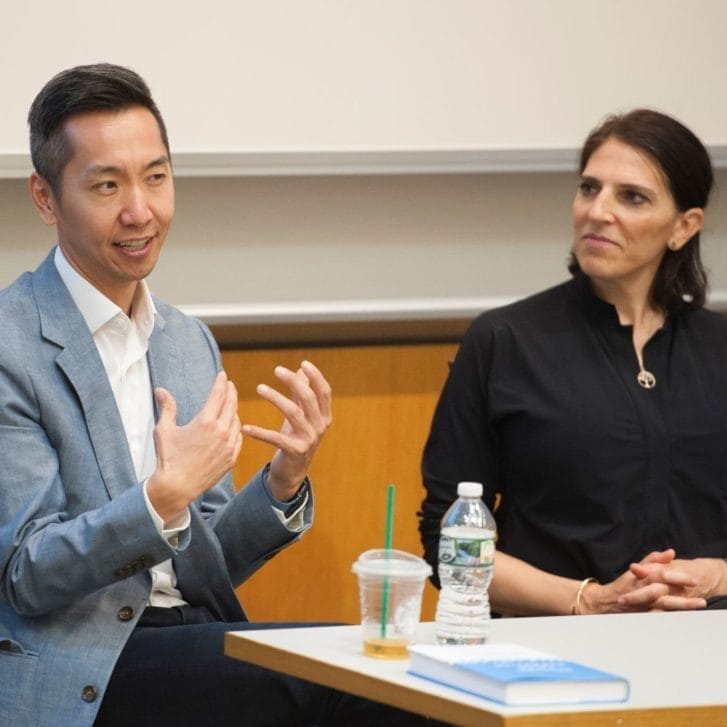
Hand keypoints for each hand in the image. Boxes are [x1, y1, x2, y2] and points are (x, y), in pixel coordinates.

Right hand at [147, 371, 242, 522]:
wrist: (177, 486)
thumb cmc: (168, 457)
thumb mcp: (164, 430)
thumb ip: (167, 407)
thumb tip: (160, 390)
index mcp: (205, 421)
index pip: (218, 394)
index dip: (221, 382)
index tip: (222, 375)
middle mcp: (221, 431)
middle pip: (231, 405)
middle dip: (231, 392)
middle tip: (229, 385)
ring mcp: (228, 446)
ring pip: (237, 421)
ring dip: (234, 410)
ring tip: (229, 405)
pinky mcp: (231, 458)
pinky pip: (238, 438)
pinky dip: (236, 429)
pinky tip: (232, 426)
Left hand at [242, 360, 331, 500]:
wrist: (293, 471)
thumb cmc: (296, 437)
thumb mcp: (302, 415)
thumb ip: (301, 394)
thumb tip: (301, 370)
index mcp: (324, 416)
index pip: (324, 392)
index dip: (316, 376)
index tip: (303, 363)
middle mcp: (319, 427)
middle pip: (308, 399)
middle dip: (293, 382)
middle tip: (277, 370)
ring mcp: (308, 440)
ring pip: (292, 413)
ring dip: (275, 398)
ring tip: (259, 388)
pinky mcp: (294, 451)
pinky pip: (275, 438)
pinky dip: (259, 432)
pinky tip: (245, 426)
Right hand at [581, 549, 706, 613]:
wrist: (606, 602)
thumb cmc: (624, 585)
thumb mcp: (636, 569)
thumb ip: (653, 560)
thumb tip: (671, 552)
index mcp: (642, 578)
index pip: (661, 575)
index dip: (678, 577)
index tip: (693, 579)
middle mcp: (644, 591)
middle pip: (665, 591)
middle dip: (682, 591)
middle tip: (698, 592)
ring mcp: (644, 605)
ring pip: (665, 605)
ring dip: (683, 605)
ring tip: (699, 603)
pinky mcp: (644, 615)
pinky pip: (660, 616)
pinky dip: (672, 616)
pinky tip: (685, 617)